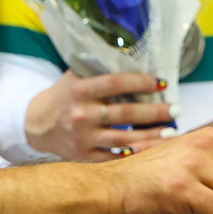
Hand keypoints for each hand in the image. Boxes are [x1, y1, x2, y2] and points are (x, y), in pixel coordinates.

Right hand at [25, 70, 174, 160]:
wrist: (36, 125)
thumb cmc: (64, 96)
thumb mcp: (75, 77)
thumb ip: (99, 69)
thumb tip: (134, 56)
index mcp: (80, 90)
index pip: (116, 83)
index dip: (141, 83)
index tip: (162, 83)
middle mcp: (81, 114)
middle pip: (125, 114)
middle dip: (155, 112)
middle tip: (176, 110)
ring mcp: (83, 138)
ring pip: (124, 139)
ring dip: (151, 136)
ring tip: (172, 132)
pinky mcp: (84, 156)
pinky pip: (114, 157)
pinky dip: (134, 155)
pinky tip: (152, 151)